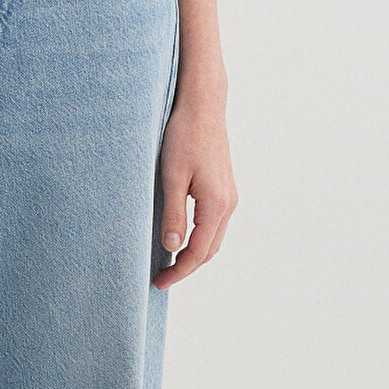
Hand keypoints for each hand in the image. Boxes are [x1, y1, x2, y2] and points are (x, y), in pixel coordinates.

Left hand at [153, 82, 239, 285]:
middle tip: (161, 278)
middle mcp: (229, 203)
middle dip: (187, 267)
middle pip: (210, 250)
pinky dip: (201, 238)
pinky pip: (215, 224)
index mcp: (216, 204)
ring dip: (195, 254)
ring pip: (214, 238)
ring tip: (169, 263)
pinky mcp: (225, 188)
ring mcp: (230, 195)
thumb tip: (171, 247)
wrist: (202, 106)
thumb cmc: (183, 136)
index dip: (179, 271)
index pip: (199, 252)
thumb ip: (173, 213)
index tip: (159, 283)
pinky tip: (183, 238)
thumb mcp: (171, 176)